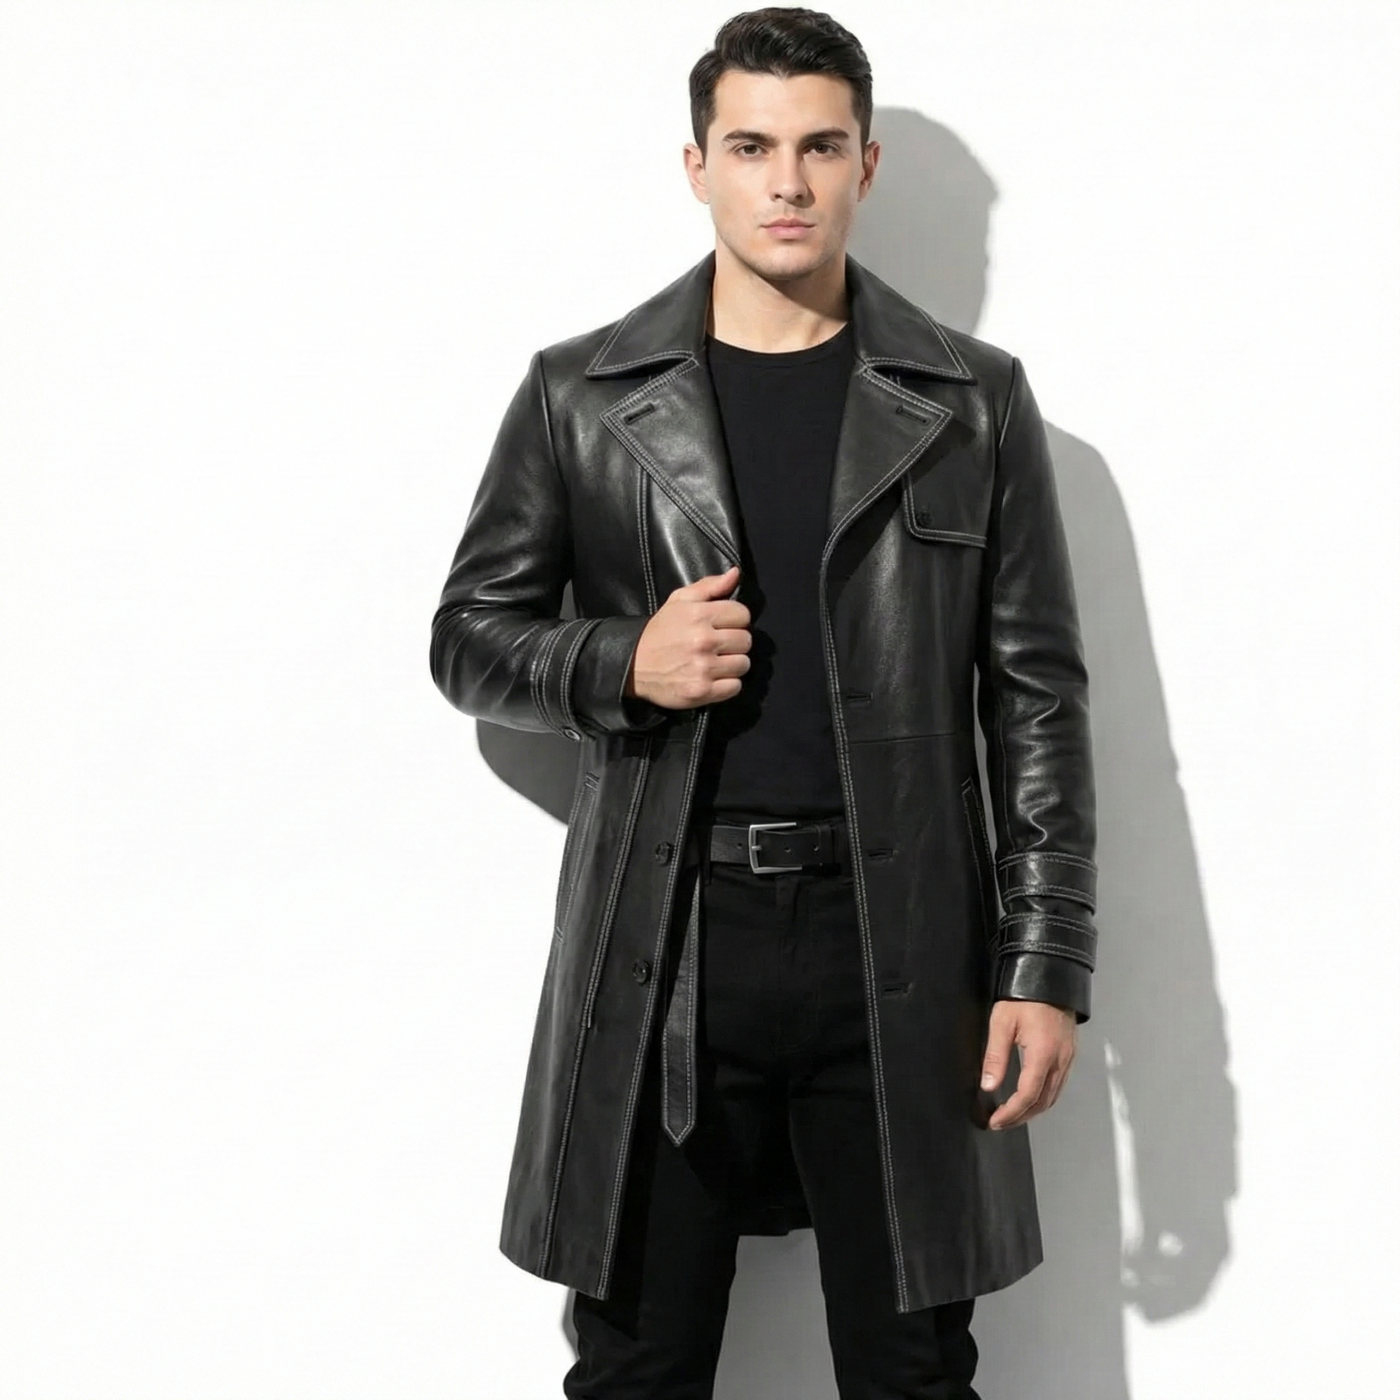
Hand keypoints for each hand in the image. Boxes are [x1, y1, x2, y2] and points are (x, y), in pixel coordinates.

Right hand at [627, 564, 750, 710]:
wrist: (633, 666)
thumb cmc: (659, 632)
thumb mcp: (679, 600)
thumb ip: (709, 586)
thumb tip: (735, 574)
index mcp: (699, 615)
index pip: (743, 615)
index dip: (735, 620)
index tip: (723, 626)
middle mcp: (703, 641)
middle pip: (746, 640)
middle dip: (735, 642)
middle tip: (717, 645)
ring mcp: (704, 668)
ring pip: (743, 664)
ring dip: (732, 664)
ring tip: (715, 662)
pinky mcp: (702, 691)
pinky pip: (735, 687)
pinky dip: (727, 685)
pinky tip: (712, 678)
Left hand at [981, 998, 1076, 1129]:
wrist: (1049, 978)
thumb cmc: (1024, 998)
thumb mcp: (1002, 1023)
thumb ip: (996, 1056)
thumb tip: (988, 1086)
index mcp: (1043, 1054)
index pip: (1028, 1095)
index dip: (1011, 1113)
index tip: (995, 1121)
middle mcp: (1060, 1061)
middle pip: (1043, 1102)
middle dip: (1021, 1117)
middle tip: (1001, 1123)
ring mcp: (1068, 1058)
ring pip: (1053, 1096)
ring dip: (1033, 1110)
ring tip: (1012, 1116)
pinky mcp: (1070, 1054)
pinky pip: (1059, 1085)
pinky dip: (1044, 1098)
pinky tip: (1030, 1098)